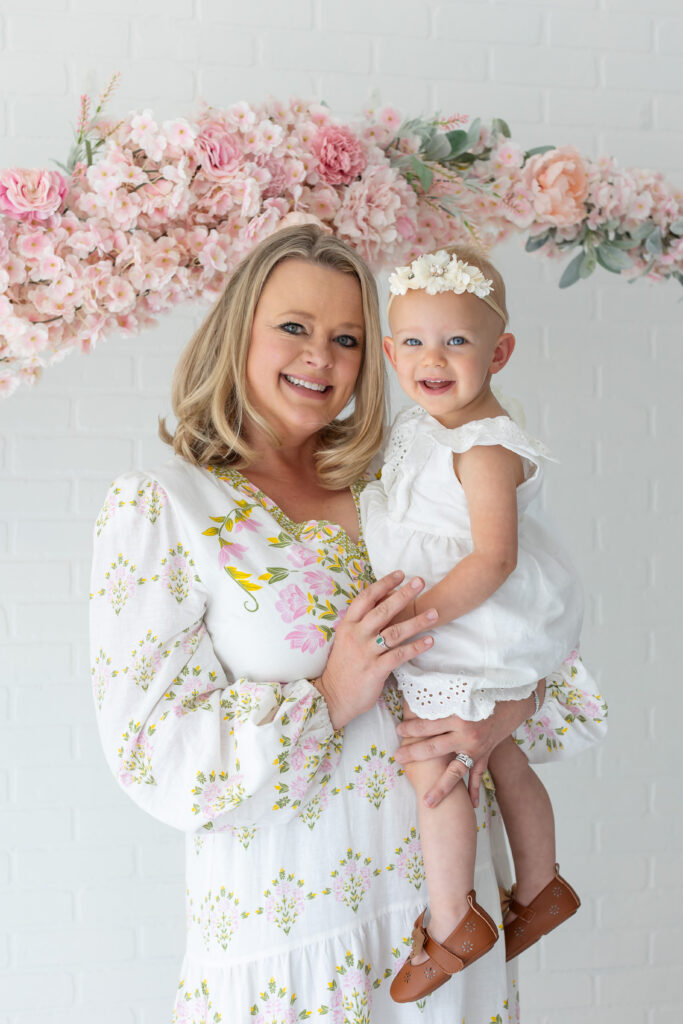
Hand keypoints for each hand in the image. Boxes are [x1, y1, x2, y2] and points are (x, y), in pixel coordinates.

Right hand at [313, 571, 437, 729]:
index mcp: (348, 625)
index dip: (384, 584)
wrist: (332, 697)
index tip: (400, 574)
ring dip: (417, 621)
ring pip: (395, 632)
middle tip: (420, 582)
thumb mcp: (347, 640)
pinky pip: (399, 655)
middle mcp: (356, 635)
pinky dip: (416, 648)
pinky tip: (429, 641)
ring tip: (434, 613)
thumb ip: (364, 624)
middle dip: (404, 594)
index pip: (366, 598)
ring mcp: (366, 653)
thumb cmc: (343, 667)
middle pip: (383, 610)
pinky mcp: (375, 670)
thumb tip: (385, 604)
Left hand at [394, 682, 544, 807]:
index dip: (410, 727)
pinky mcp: (486, 755)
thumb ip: (442, 695)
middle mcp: (466, 735)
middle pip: (434, 749)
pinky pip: (479, 775)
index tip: (398, 730)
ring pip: (455, 772)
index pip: (427, 725)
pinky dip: (475, 790)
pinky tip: (470, 805)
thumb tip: (418, 692)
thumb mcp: (462, 690)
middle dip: (413, 754)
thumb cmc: (485, 691)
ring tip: (427, 802)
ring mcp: (476, 749)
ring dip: (440, 787)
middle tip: (397, 758)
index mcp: (458, 716)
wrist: (514, 700)